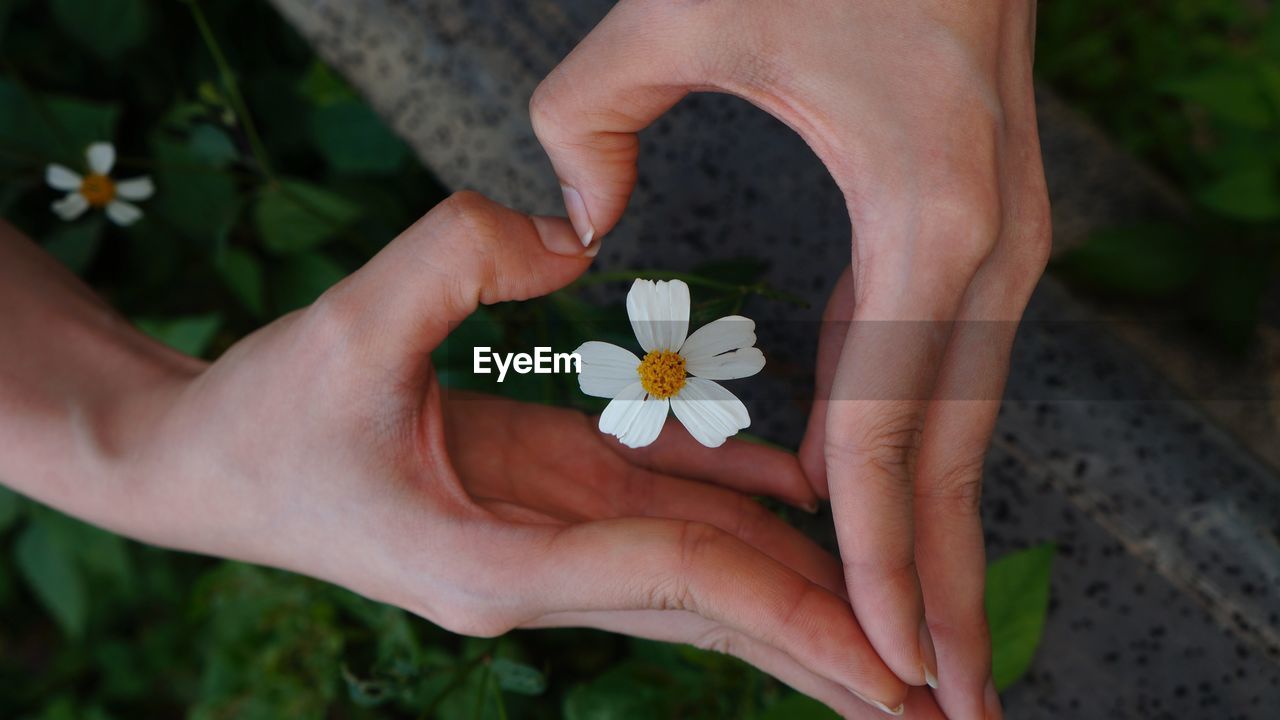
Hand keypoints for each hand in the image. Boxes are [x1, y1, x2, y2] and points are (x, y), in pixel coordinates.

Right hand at [100, 192, 922, 715]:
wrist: (207, 466)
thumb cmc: (261, 417)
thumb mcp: (345, 327)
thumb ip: (454, 260)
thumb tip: (573, 230)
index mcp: (499, 565)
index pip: (678, 575)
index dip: (789, 601)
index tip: (889, 651)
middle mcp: (544, 571)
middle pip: (719, 612)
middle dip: (829, 657)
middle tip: (940, 706)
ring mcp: (552, 538)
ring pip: (706, 575)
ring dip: (805, 604)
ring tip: (902, 647)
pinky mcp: (549, 498)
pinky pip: (668, 510)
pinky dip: (747, 509)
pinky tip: (816, 503)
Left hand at [529, 2, 1050, 716]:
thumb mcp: (681, 8)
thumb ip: (587, 118)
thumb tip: (576, 225)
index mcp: (927, 209)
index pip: (887, 421)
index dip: (876, 549)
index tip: (873, 652)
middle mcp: (990, 243)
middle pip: (951, 454)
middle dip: (944, 589)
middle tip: (942, 707)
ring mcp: (1001, 237)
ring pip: (958, 421)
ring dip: (938, 535)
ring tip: (924, 638)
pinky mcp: (981, 225)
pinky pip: (936, 363)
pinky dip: (905, 443)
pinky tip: (857, 500)